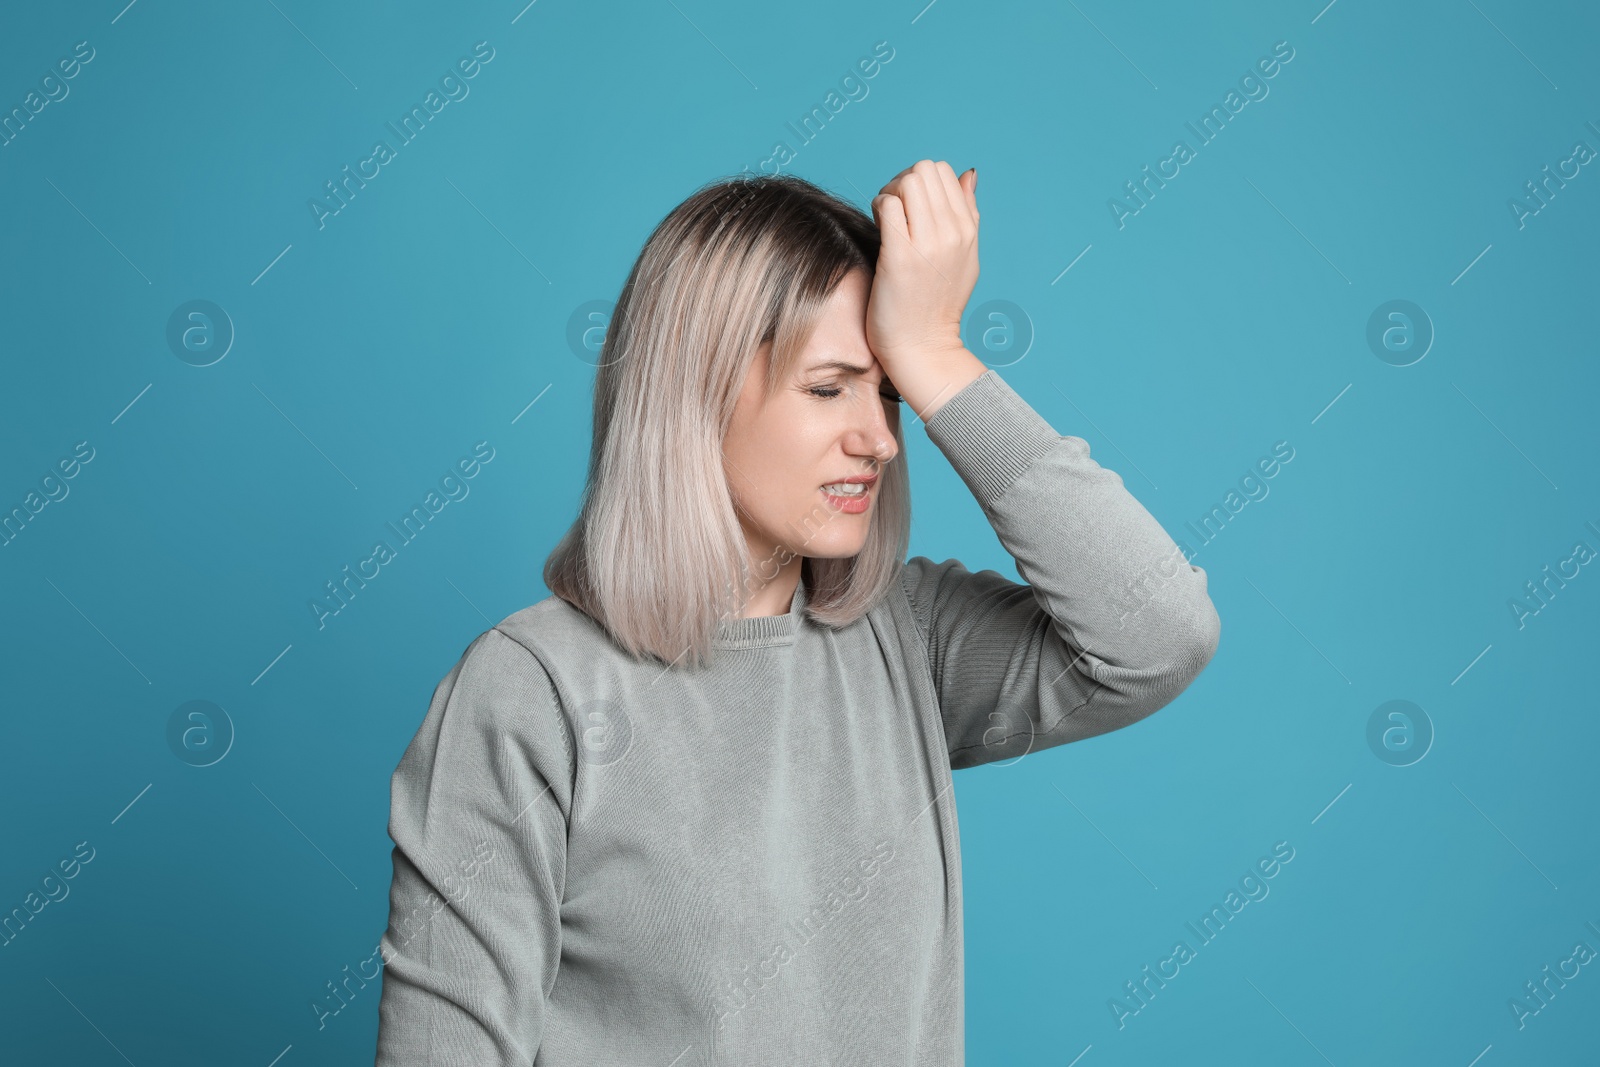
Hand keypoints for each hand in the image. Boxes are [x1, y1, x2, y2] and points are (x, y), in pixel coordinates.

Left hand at [866, 160, 978, 374]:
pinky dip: (879, 208)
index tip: (909, 208)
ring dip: (889, 194)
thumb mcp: (966, 257)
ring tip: (886, 221)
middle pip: (924, 170)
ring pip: (907, 182)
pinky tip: (879, 230)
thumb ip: (968, 212)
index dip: (919, 182)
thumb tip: (969, 173)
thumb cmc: (936, 304)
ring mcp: (928, 244)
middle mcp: (953, 233)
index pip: (943, 172)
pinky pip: (889, 205)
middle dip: (901, 183)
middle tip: (893, 212)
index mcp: (968, 230)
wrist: (922, 348)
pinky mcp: (901, 257)